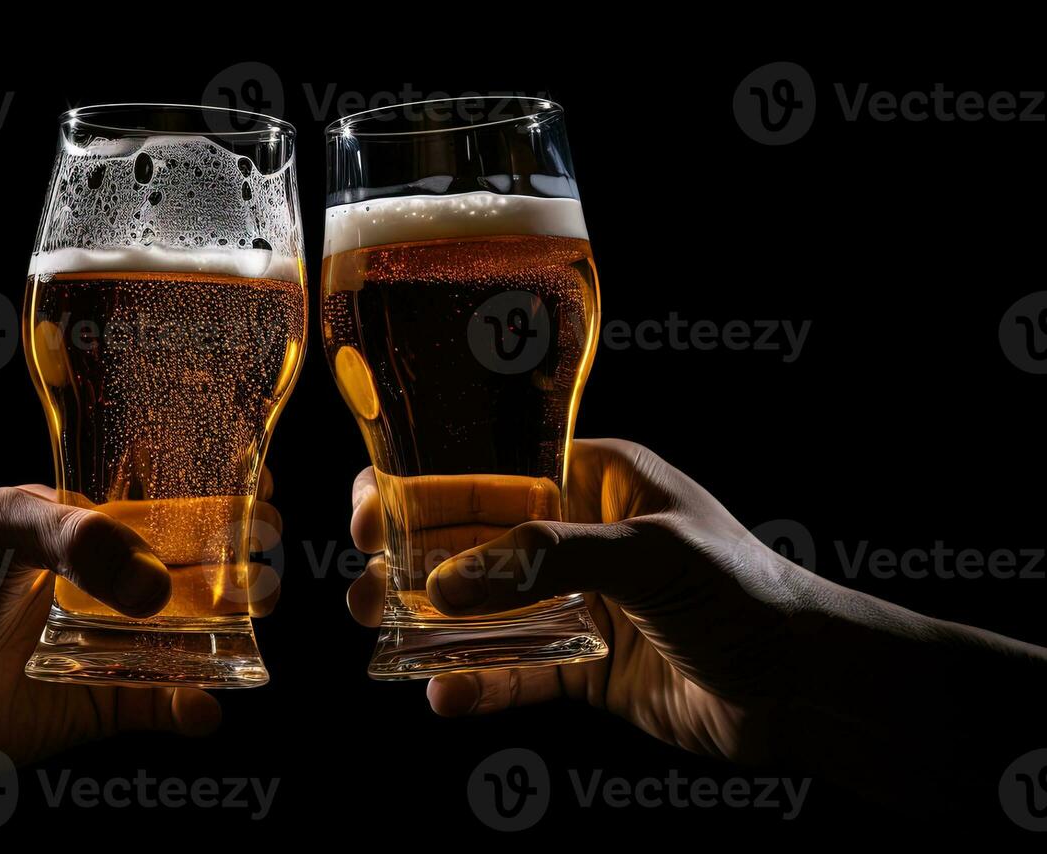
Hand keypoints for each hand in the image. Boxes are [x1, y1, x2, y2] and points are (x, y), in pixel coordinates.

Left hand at [0, 477, 281, 774]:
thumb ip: (73, 536)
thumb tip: (157, 584)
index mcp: (81, 525)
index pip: (161, 497)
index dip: (212, 489)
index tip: (258, 481)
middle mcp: (102, 580)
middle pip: (192, 565)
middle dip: (238, 558)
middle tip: (265, 557)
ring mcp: (107, 643)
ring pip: (191, 633)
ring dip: (232, 627)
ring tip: (254, 617)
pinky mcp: (101, 704)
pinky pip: (163, 704)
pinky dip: (192, 706)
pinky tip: (203, 707)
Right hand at [344, 439, 803, 764]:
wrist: (805, 685)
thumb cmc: (743, 591)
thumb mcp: (647, 553)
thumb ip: (547, 557)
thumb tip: (445, 587)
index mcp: (590, 477)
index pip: (487, 467)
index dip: (420, 485)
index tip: (370, 512)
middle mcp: (574, 532)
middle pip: (469, 538)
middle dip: (407, 558)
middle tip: (357, 583)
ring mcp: (576, 600)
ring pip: (481, 606)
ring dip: (425, 620)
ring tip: (371, 630)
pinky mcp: (584, 664)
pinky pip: (515, 670)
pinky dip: (476, 681)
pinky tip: (440, 694)